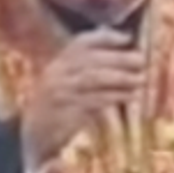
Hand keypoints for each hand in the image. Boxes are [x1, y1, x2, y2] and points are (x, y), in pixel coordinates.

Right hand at [21, 28, 144, 172]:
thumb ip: (87, 66)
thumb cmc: (57, 105)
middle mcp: (56, 74)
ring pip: (93, 79)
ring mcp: (59, 93)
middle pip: (91, 61)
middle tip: (141, 60)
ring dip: (120, 79)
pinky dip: (114, 97)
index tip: (127, 39)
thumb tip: (123, 49)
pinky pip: (94, 101)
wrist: (32, 134)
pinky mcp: (65, 112)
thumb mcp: (66, 80)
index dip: (105, 38)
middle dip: (119, 59)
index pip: (81, 43)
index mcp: (58, 63)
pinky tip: (130, 96)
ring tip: (140, 80)